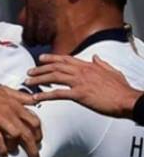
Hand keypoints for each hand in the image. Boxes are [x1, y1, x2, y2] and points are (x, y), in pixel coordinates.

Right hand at [0, 79, 41, 156]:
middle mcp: (10, 111)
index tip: (38, 142)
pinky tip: (3, 156)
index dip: (38, 133)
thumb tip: (34, 100)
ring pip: (18, 136)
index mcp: (15, 104)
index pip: (34, 121)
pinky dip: (2, 150)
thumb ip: (20, 96)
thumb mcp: (4, 90)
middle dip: (34, 147)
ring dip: (21, 150)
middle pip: (29, 132)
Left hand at [26, 53, 140, 118]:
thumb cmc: (121, 89)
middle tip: (29, 72)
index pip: (65, 59)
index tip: (40, 58)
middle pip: (56, 67)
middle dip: (40, 69)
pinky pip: (58, 94)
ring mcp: (80, 82)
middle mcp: (82, 71)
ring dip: (38, 80)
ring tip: (28, 83)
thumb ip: (102, 63)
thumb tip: (95, 57)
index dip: (51, 58)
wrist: (128, 99)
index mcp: (88, 66)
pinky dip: (45, 95)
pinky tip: (36, 98)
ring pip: (53, 77)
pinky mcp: (80, 94)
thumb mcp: (112, 71)